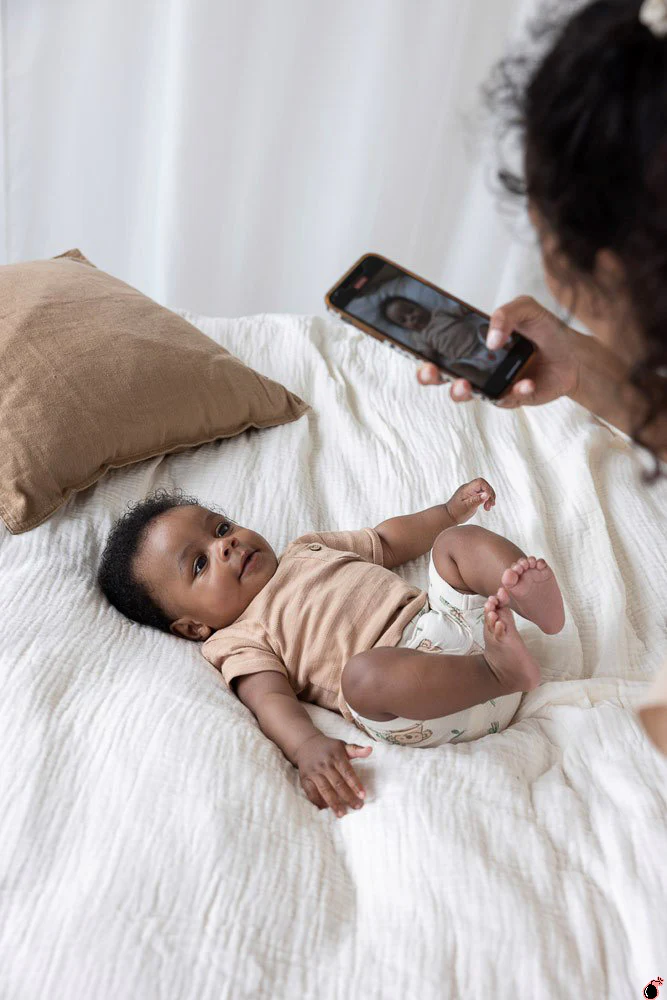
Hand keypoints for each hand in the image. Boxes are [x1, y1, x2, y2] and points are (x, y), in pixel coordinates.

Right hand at [294, 734, 371, 817]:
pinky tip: (325, 808)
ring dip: (333, 803)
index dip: (355, 784)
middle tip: (357, 807)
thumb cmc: (328, 748)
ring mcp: (314, 772)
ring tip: (341, 814)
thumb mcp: (342, 746)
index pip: (347, 772)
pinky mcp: (305, 778)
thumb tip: (370, 750)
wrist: (305, 744)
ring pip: (325, 790)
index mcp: (336, 756)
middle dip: (348, 797)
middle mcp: (325, 764)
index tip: (363, 795)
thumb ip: (356, 749)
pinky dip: (318, 801)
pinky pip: (311, 792)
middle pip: (337, 783)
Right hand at [417, 295, 578, 408]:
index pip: (442, 348)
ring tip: (466, 385)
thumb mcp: (526, 309)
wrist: (574, 354)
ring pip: (467, 394)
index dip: (426, 352)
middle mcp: (478, 366)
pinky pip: (505, 400)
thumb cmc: (545, 329)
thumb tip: (491, 339)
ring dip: (460, 391)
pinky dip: (514, 392)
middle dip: (431, 376)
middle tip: (432, 371)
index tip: (418, 351)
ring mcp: (492, 384)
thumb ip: (505, 314)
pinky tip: (526, 383)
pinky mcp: (511, 398)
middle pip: (443, 376)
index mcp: (474, 344)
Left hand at [445, 477, 495, 523]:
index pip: (480, 482)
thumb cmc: (456, 512)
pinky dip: (487, 500)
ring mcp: (471, 492)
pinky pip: (483, 494)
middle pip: (484, 485)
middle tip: (489, 506)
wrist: (449, 516)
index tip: (488, 499)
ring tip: (488, 508)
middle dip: (490, 495)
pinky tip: (487, 507)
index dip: (487, 489)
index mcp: (466, 489)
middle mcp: (469, 488)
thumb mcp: (467, 507)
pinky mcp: (473, 496)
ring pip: (485, 490)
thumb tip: (486, 494)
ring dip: (489, 498)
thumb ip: (476, 500)